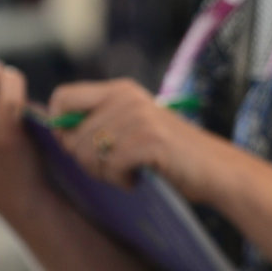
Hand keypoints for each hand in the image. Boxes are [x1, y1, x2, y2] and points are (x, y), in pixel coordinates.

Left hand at [50, 78, 222, 200]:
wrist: (215, 169)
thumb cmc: (169, 155)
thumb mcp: (132, 127)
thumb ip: (99, 122)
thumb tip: (56, 132)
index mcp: (119, 90)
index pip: (62, 97)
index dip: (61, 128)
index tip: (81, 146)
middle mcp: (126, 97)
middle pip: (71, 136)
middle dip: (87, 162)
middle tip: (116, 167)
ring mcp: (139, 117)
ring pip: (88, 153)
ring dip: (106, 173)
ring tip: (131, 171)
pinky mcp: (149, 140)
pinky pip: (110, 166)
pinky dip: (122, 180)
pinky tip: (140, 178)